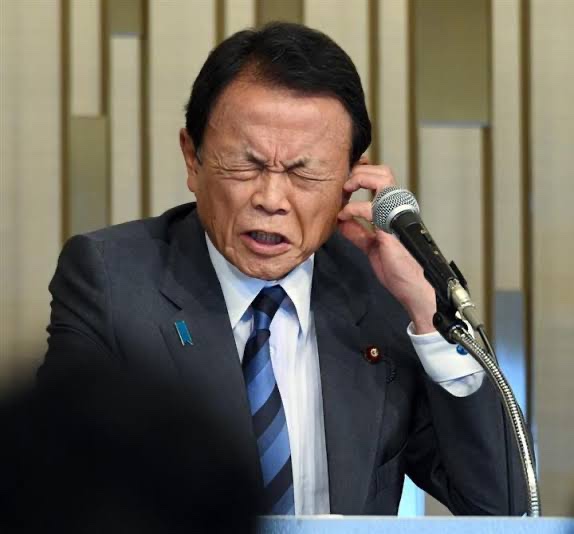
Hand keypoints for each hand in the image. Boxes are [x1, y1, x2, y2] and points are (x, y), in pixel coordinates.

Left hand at [337, 159, 435, 333]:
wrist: (416, 291)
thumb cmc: (400, 273)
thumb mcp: (373, 249)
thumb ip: (359, 234)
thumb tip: (343, 223)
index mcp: (395, 214)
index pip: (381, 183)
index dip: (364, 176)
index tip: (346, 183)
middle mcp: (399, 211)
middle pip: (384, 173)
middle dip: (361, 171)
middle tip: (344, 184)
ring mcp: (397, 217)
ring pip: (383, 180)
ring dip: (360, 179)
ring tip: (346, 189)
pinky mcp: (392, 228)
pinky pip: (372, 207)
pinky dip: (353, 208)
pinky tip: (344, 216)